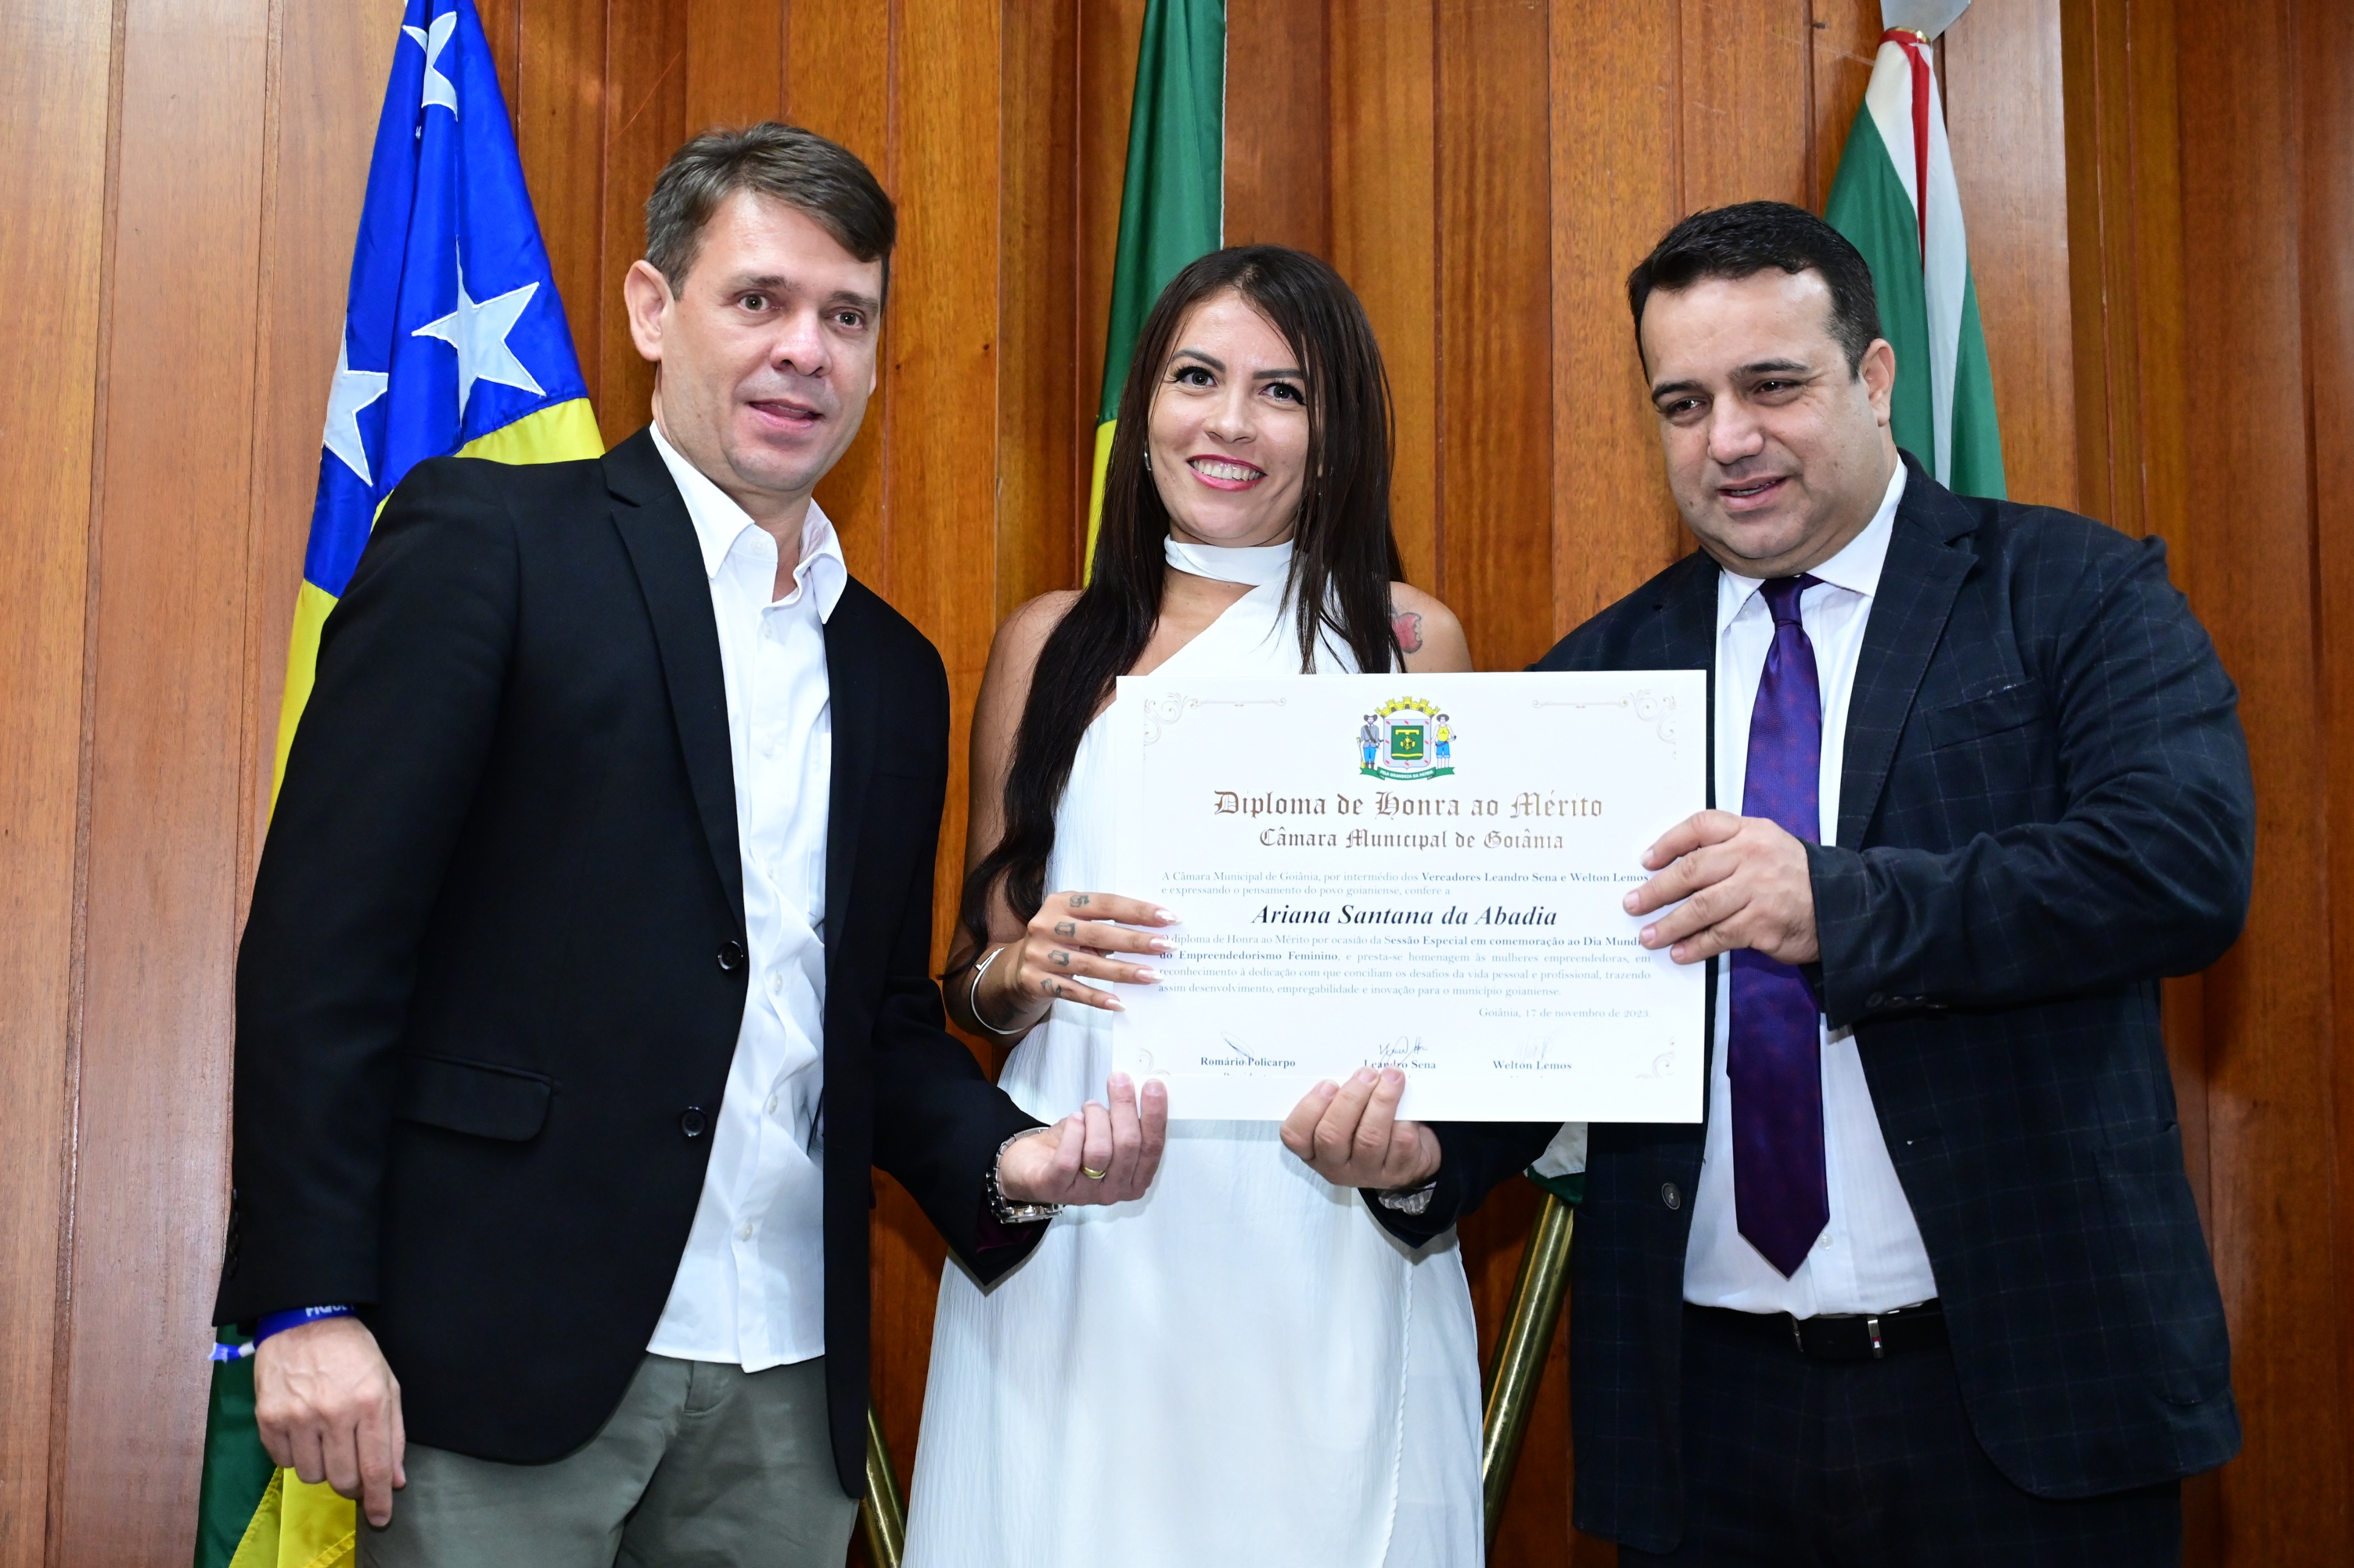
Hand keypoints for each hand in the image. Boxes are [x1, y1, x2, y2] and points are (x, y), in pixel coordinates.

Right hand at [253, 1315, 404, 1526]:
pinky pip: (283, 1461)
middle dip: (350, 1483)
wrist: (305, 1320)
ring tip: (325, 1438)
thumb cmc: (352, 1352)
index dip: (379, 1499)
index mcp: (369, 1403)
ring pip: (310, 1475)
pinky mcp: (269, 1418)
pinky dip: (295, 1455)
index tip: (381, 1518)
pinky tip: (302, 1430)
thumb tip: (396, 1479)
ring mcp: (298, 1417)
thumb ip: (393, 1434)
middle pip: (342, 1478)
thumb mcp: (386, 1384)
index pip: (375, 1467)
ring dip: (321, 1466)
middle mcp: (334, 1413)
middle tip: (351, 1469)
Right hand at [980, 892, 1177, 1030]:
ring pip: (1089, 965)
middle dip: (1137, 941)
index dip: (1138, 910)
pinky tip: (1120, 1003)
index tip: (1168, 918)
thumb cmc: (1059, 943)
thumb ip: (1103, 924)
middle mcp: (1046, 925)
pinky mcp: (1034, 981)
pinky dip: (1097, 998)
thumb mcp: (1074, 924)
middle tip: (1167, 946)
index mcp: (1060, 902)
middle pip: (1099, 934)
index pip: (1105, 904)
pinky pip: (1073, 991)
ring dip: (1124, 972)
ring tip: (1153, 976)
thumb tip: (1153, 932)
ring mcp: (1038, 954)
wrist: (1014, 971)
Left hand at [998, 1072, 1167, 1204]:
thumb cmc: (1074, 1147)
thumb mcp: (1108, 1134)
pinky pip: (1070, 1159)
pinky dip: (1074, 1132)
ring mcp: (1086, 1193)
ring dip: (1095, 1118)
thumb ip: (1126, 1121)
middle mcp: (1114, 1191)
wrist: (1032, 1165)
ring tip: (1089, 1108)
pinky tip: (1075, 1119)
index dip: (1155, 1116)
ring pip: (1100, 1150)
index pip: (1152, 1148)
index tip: (1153, 1086)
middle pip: (1128, 1146)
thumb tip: (1137, 1088)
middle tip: (1119, 1081)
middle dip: (1125, 1107)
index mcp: (1134, 1179)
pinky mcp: (1056, 1187)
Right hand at [1281, 1068, 1440, 1190]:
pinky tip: (1405, 1100)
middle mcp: (1336, 1166)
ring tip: (1391, 1078)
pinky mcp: (1398, 1170)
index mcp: (1313, 1149)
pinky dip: (1404, 1117)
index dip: (1310, 1108)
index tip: (1329, 1083)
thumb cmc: (1366, 1124)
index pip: (1295, 1135)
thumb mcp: (1344, 1114)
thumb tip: (1351, 1069)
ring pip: (1369, 1138)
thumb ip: (1337, 1097)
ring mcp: (1367, 1171)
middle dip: (1350, 1099)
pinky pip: (1399, 1141)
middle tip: (1366, 1074)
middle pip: (1332, 1135)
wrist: (1408, 1153)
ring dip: (1381, 1102)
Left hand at [1624, 809, 1818, 965]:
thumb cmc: (1790, 876)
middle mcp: (1753, 857)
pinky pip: (1720, 936)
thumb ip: (1725, 849)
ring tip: (1648, 935)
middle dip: (1657, 890)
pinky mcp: (1763, 924)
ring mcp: (1759, 891)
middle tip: (1632, 904)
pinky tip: (1679, 952)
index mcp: (1750, 832)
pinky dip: (1696, 946)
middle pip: (1693, 870)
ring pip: (1702, 907)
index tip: (1645, 861)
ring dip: (1669, 924)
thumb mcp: (1764, 846)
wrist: (1839, 905)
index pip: (1701, 826)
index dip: (1669, 842)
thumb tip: (1670, 869)